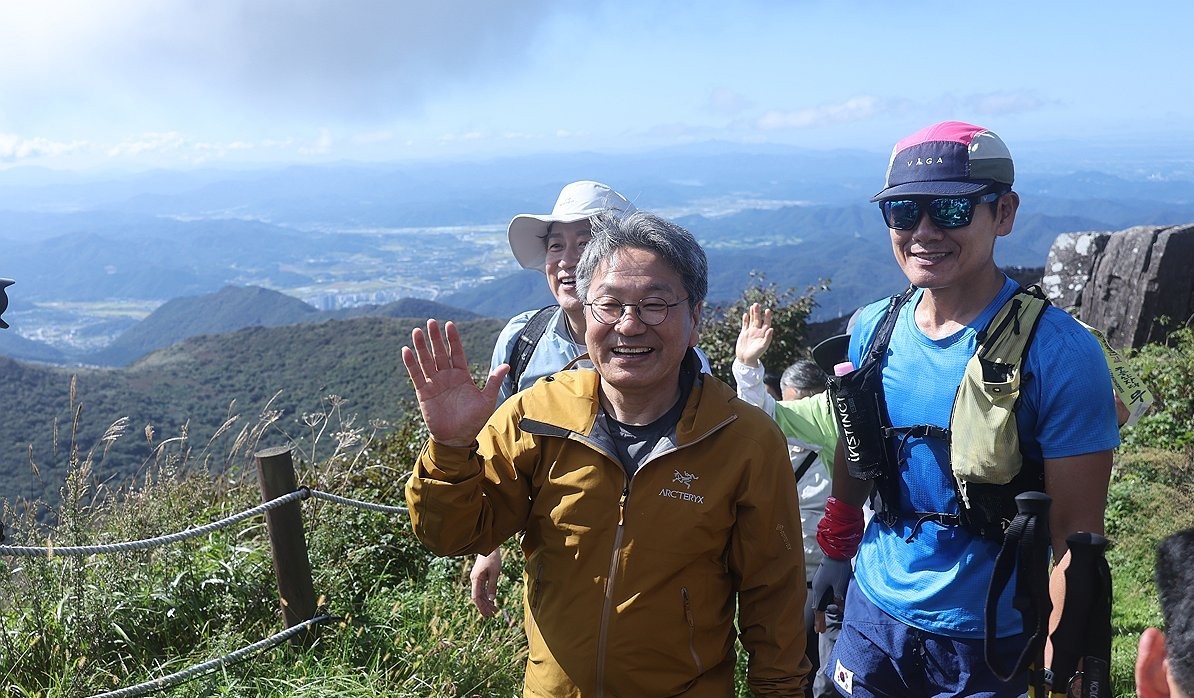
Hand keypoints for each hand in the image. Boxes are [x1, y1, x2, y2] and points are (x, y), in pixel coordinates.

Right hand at [402, 319, 509, 446]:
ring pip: (427, 361)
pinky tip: (406, 350)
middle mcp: (447, 376)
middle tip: (431, 322)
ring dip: (422, 346)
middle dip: (436, 338)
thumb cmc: (473, 420)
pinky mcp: (424, 392)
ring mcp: (435, 383)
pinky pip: (416, 376)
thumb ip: (493, 382)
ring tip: (417, 331)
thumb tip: (507, 365)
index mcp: (462, 375)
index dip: (453, 339)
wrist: (457, 438)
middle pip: (440, 353)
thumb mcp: (486, 400)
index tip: (449, 325)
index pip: (457, 352)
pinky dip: (411, 363)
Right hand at [470, 548, 502, 616]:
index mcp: (476, 579)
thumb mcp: (495, 573)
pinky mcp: (480, 577)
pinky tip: (492, 601)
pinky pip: (482, 589)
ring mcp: (476, 578)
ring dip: (486, 602)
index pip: (476, 597)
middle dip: (484, 607)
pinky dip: (486, 596)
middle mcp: (474, 580)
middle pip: (478, 597)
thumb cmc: (492, 558)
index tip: (487, 614)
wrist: (489, 547)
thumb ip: (492, 586)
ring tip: (493, 610)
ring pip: (480, 594)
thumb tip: (491, 600)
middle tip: (491, 615)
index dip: (481, 607)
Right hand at [736, 303, 772, 366]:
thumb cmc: (756, 354)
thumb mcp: (763, 346)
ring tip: (753, 306)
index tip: (767, 310)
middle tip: (756, 304)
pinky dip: (745, 320)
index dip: (767, 317)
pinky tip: (745, 314)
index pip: (767, 323)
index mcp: (764, 334)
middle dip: (757, 312)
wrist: (746, 359)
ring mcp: (751, 332)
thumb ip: (767, 338)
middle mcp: (758, 332)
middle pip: (758, 319)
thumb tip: (771, 329)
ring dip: (752, 313)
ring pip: (752, 320)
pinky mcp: (744, 333)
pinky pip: (745, 325)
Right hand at [808, 557, 852, 632]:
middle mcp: (817, 587)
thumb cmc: (837, 568)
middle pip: (818, 605)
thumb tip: (839, 609)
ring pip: (821, 599)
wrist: (835, 551)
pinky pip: (823, 593)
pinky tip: (830, 603)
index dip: (819, 620)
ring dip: (822, 609)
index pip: (818, 609)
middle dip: (820, 617)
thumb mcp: (840, 585)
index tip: (819, 631)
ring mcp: (819, 582)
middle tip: (821, 629)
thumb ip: (839, 598)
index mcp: (819, 590)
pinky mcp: (824, 578)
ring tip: (824, 619)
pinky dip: (825, 601)